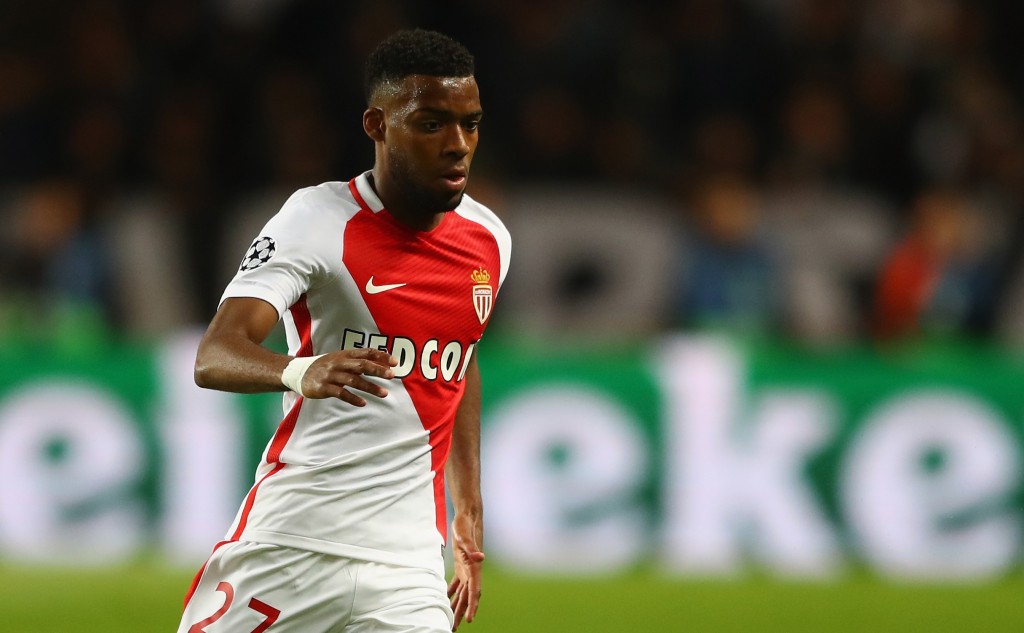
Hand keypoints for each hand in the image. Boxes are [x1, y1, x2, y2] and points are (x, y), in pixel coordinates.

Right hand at [300, 348, 396, 405]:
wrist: (299, 373)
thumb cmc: (325, 366)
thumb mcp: (340, 359)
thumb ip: (358, 361)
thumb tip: (382, 365)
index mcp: (345, 354)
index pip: (366, 352)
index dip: (381, 356)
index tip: (395, 362)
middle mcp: (339, 363)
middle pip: (362, 365)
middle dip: (378, 370)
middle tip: (392, 376)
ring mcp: (331, 375)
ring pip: (354, 380)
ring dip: (370, 387)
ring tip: (384, 393)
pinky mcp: (324, 387)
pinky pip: (341, 393)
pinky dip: (353, 398)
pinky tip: (363, 403)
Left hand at [447, 513, 484, 630]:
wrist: (468, 516)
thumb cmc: (465, 525)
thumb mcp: (465, 535)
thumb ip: (471, 547)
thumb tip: (481, 558)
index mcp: (474, 567)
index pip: (474, 591)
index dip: (472, 605)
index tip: (469, 619)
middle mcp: (472, 571)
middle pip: (467, 596)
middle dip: (461, 612)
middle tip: (454, 628)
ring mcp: (467, 569)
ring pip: (462, 592)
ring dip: (457, 606)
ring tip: (451, 620)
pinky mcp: (461, 565)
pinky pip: (457, 583)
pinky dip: (452, 593)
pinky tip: (447, 600)